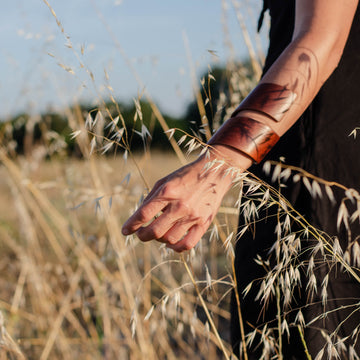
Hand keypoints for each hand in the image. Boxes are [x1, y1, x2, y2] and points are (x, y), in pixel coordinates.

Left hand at [122, 146, 251, 251]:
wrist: (215, 171)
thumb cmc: (186, 175)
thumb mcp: (165, 180)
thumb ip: (152, 198)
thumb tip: (138, 218)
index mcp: (168, 192)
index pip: (143, 214)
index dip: (131, 225)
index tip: (125, 231)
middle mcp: (180, 205)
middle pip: (154, 231)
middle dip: (142, 235)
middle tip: (140, 234)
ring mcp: (193, 216)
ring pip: (169, 239)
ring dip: (159, 240)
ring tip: (158, 234)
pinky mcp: (204, 223)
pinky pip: (187, 244)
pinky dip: (176, 248)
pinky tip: (171, 242)